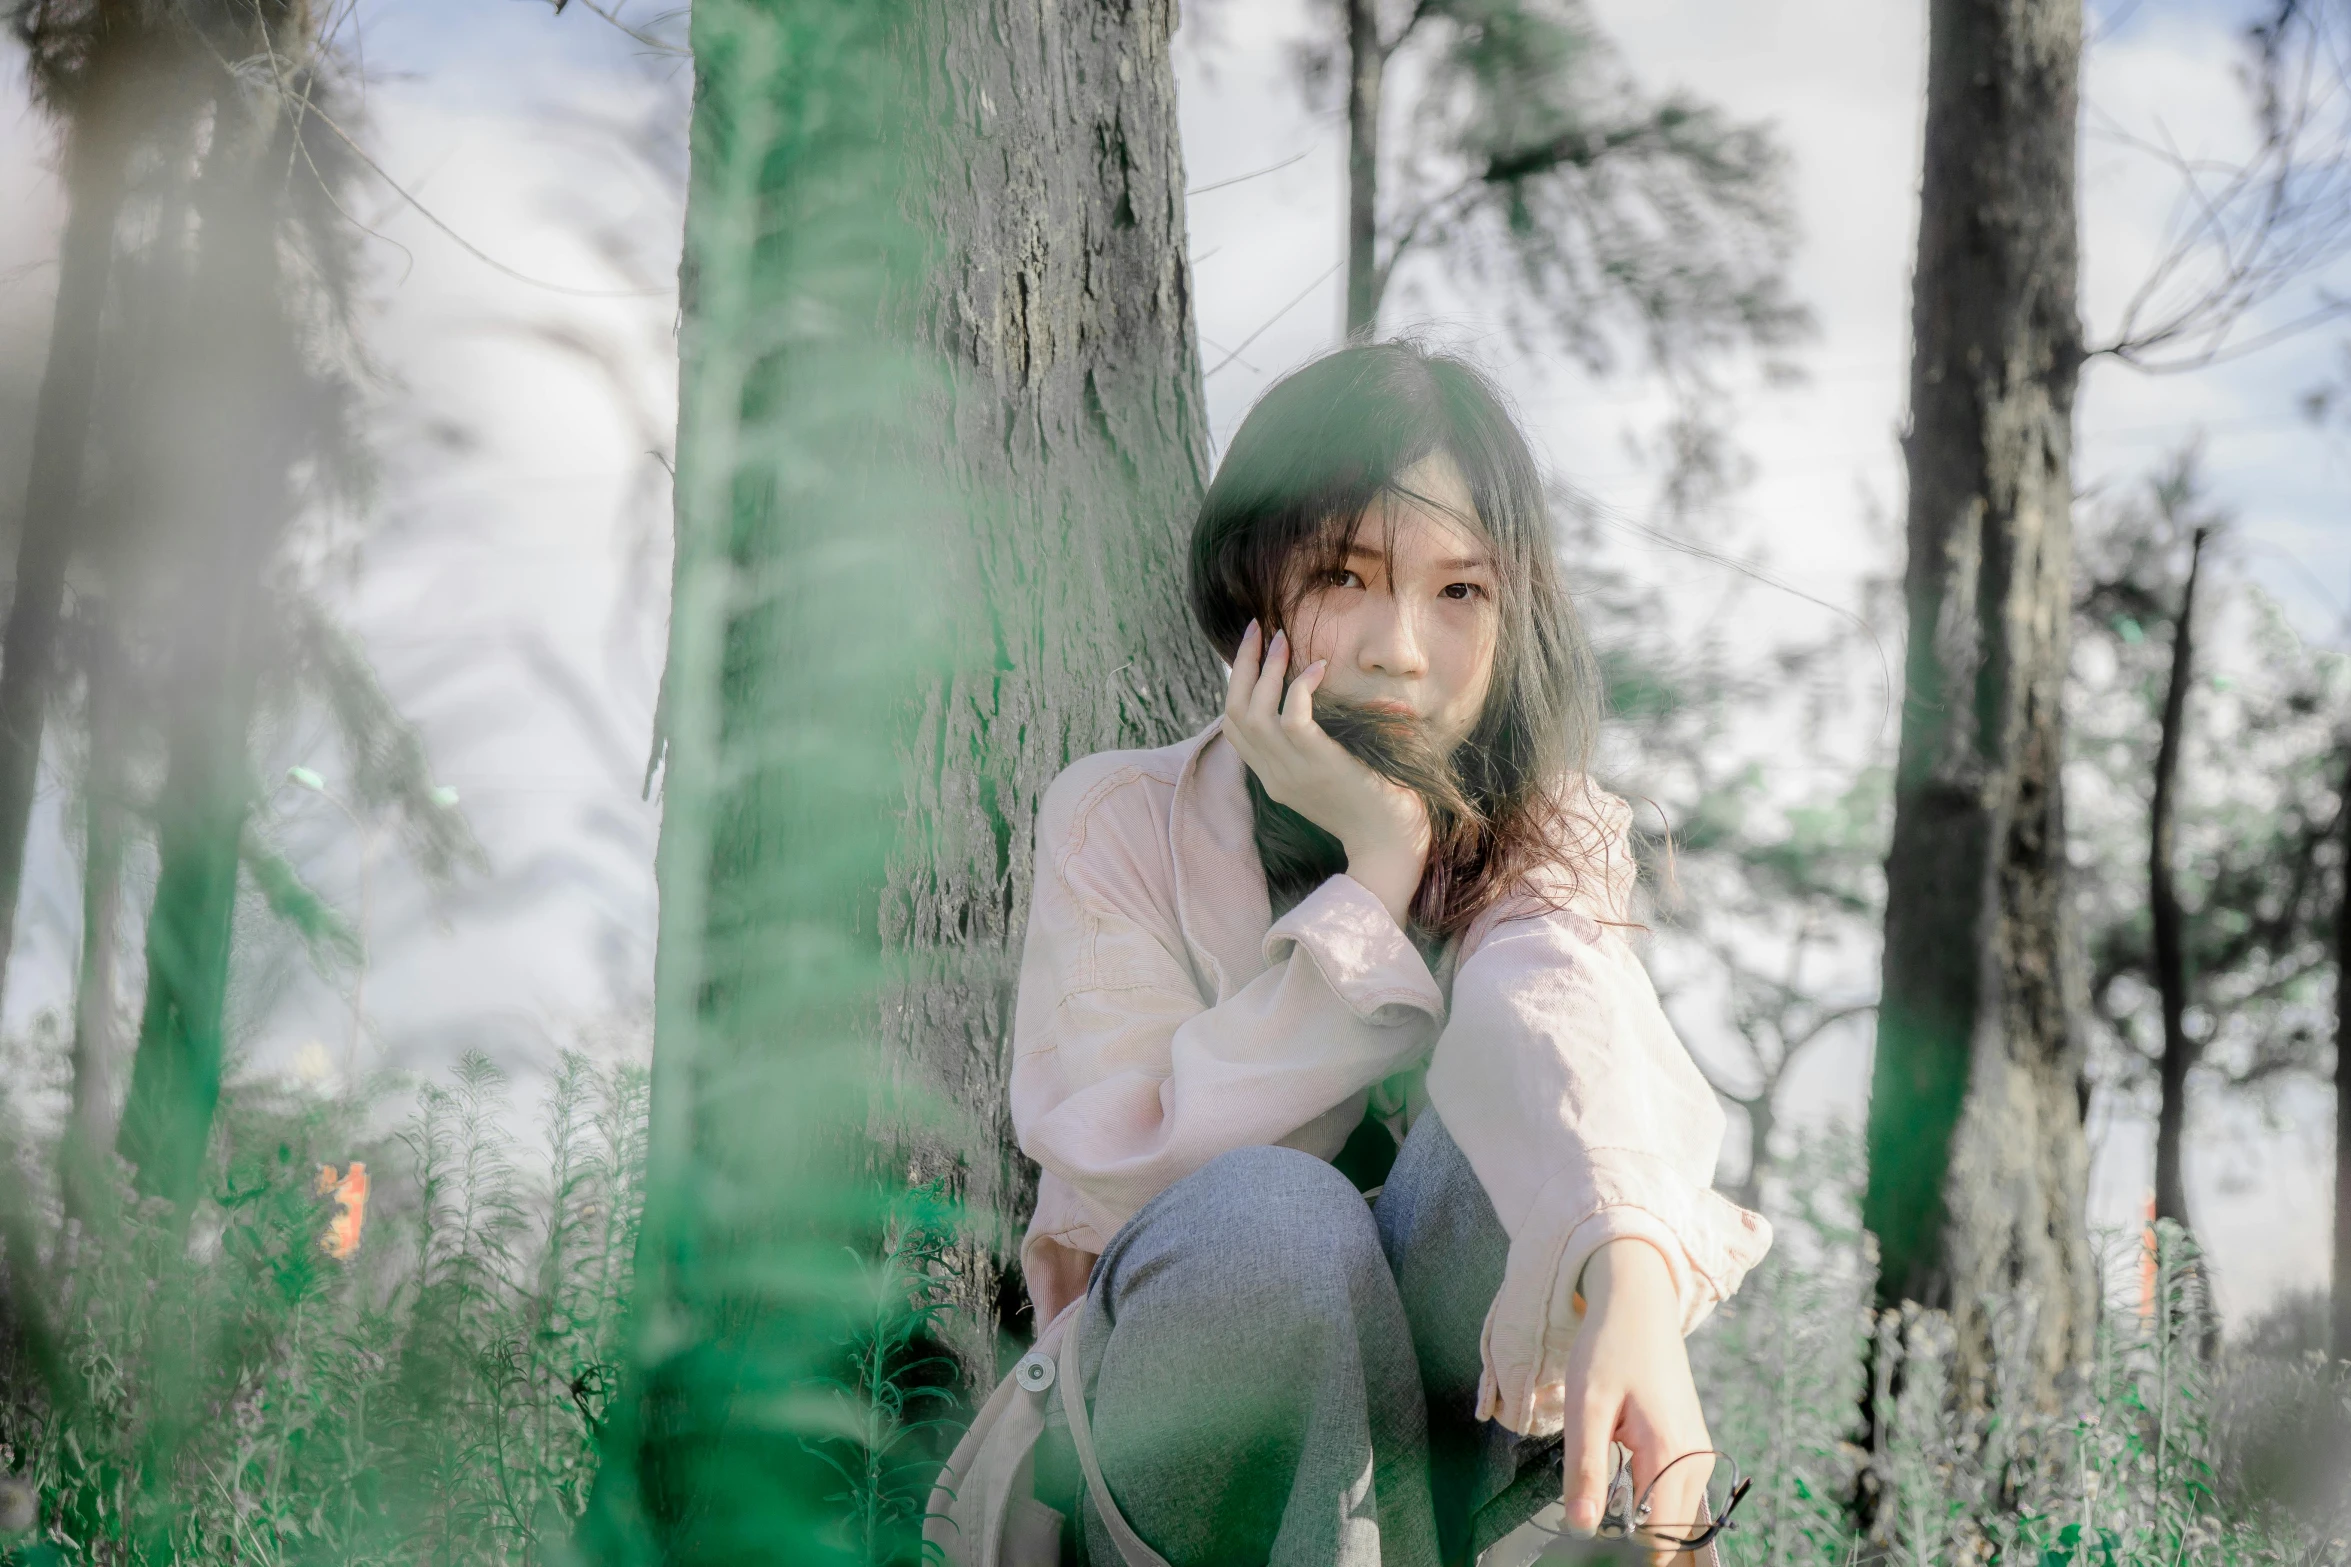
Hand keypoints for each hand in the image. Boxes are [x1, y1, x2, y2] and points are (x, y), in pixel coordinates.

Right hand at [1222, 620, 1430, 926]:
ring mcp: (1292, 771)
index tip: (1254, 653)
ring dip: (1266, 669)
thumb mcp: (1331, 776)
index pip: (1233, 728)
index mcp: (1273, 778)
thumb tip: (1314, 705)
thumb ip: (1314, 750)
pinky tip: (1318, 667)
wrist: (1393, 844)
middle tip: (1257, 629)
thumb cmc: (1375, 806)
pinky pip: (1292, 716)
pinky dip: (1300, 686)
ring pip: (1254, 711)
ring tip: (1281, 639)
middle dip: (1241, 666)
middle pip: (1233, 712)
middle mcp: (1274, 774)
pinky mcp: (1318, 763)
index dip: (1236, 686)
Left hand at [1557, 1240, 1711, 1566]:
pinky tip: (1616, 1472)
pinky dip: (1643, 1495)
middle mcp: (1696, 1460)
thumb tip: (1583, 1527)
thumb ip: (1585, 1471)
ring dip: (1635, 1514)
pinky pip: (1670, 1490)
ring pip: (1670, 1513)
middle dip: (1629, 1536)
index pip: (1660, 1535)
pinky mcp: (1690, 1446)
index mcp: (1673, 1453)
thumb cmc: (1609, 1348)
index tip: (1589, 1539)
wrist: (1637, 1305)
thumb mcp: (1585, 1408)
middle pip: (1668, 1530)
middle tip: (1587, 1511)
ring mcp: (1697, 1453)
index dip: (1624, 1549)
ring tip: (1598, 1490)